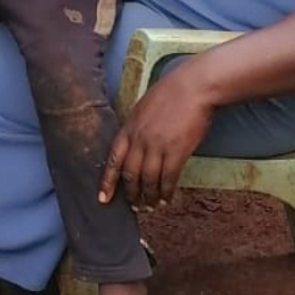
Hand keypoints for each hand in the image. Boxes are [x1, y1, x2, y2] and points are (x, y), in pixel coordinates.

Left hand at [98, 66, 213, 208]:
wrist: (192, 87)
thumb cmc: (169, 95)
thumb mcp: (142, 109)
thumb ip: (135, 129)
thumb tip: (133, 147)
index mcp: (128, 127)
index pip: (113, 160)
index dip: (107, 181)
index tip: (102, 198)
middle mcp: (139, 139)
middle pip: (130, 174)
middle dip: (131, 194)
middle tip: (135, 207)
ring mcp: (157, 146)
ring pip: (148, 180)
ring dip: (149, 197)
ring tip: (151, 207)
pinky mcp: (176, 151)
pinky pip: (168, 178)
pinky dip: (166, 192)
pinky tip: (167, 199)